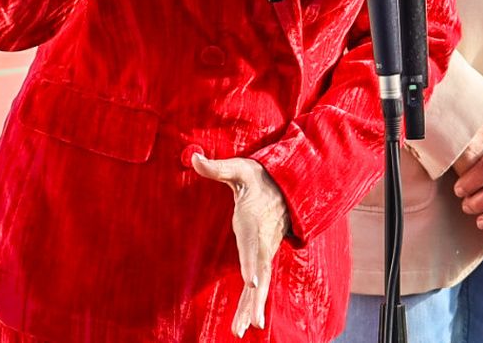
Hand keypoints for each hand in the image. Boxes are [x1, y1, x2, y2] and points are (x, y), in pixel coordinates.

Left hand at [192, 154, 289, 336]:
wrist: (288, 187)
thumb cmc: (260, 178)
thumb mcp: (239, 168)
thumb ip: (217, 167)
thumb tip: (194, 156)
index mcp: (253, 222)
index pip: (254, 246)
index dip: (253, 264)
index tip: (252, 282)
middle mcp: (261, 242)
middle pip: (259, 275)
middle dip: (253, 300)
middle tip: (246, 324)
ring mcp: (265, 253)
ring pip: (261, 285)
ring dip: (252, 308)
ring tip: (242, 330)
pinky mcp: (264, 259)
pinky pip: (261, 285)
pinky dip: (256, 304)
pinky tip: (252, 323)